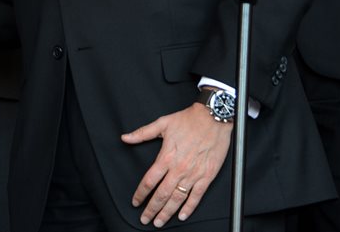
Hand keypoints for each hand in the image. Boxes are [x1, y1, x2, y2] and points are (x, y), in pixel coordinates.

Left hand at [121, 103, 230, 226]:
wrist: (213, 117)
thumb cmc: (189, 119)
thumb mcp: (162, 123)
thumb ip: (142, 133)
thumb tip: (125, 137)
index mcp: (166, 157)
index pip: (149, 181)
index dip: (140, 194)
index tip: (135, 202)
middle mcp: (178, 168)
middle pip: (161, 194)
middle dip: (151, 209)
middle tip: (144, 219)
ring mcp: (193, 174)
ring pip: (177, 198)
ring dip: (167, 212)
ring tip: (159, 222)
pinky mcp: (207, 176)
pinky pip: (197, 196)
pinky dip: (189, 208)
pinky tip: (182, 215)